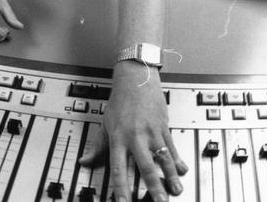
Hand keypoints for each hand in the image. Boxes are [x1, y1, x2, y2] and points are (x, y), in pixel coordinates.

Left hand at [79, 61, 186, 200]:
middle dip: (154, 186)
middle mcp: (136, 136)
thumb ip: (97, 146)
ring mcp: (152, 131)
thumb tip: (84, 162)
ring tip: (176, 190)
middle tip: (160, 201)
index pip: (118, 168)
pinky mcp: (163, 126)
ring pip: (163, 157)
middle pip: (146, 165)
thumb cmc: (120, 100)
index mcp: (118, 137)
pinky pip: (171, 146)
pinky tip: (182, 170)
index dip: (121, 188)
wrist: (136, 78)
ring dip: (170, 175)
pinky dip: (177, 159)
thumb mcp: (105, 123)